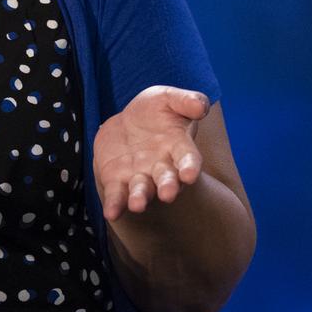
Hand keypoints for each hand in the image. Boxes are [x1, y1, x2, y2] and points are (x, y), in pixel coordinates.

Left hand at [93, 85, 210, 221]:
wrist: (127, 123)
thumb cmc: (154, 111)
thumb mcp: (168, 98)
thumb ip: (186, 101)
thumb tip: (200, 107)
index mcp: (178, 146)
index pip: (188, 159)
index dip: (190, 167)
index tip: (190, 175)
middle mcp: (162, 166)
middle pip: (167, 179)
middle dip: (167, 187)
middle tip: (167, 195)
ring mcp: (139, 176)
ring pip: (142, 190)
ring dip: (140, 198)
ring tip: (137, 205)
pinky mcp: (117, 180)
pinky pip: (117, 194)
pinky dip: (115, 205)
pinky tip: (111, 213)